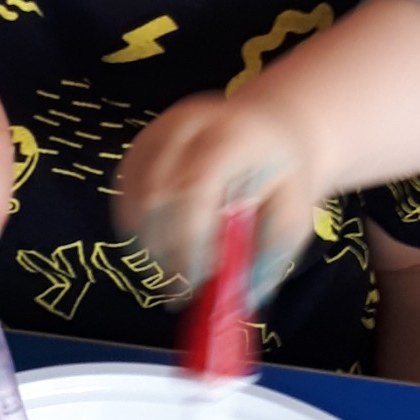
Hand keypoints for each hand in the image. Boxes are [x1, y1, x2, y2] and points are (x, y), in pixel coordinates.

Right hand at [115, 89, 325, 298]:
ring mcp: (159, 129)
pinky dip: (135, 225)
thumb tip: (238, 295)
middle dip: (163, 247)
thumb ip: (270, 253)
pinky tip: (158, 244)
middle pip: (157, 190)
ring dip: (146, 240)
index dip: (187, 238)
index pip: (196, 186)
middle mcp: (189, 123)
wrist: (267, 127)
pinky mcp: (141, 142)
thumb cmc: (282, 178)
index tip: (194, 281)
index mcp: (233, 136)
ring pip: (134, 193)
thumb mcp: (294, 214)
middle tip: (178, 287)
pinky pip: (125, 190)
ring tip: (171, 267)